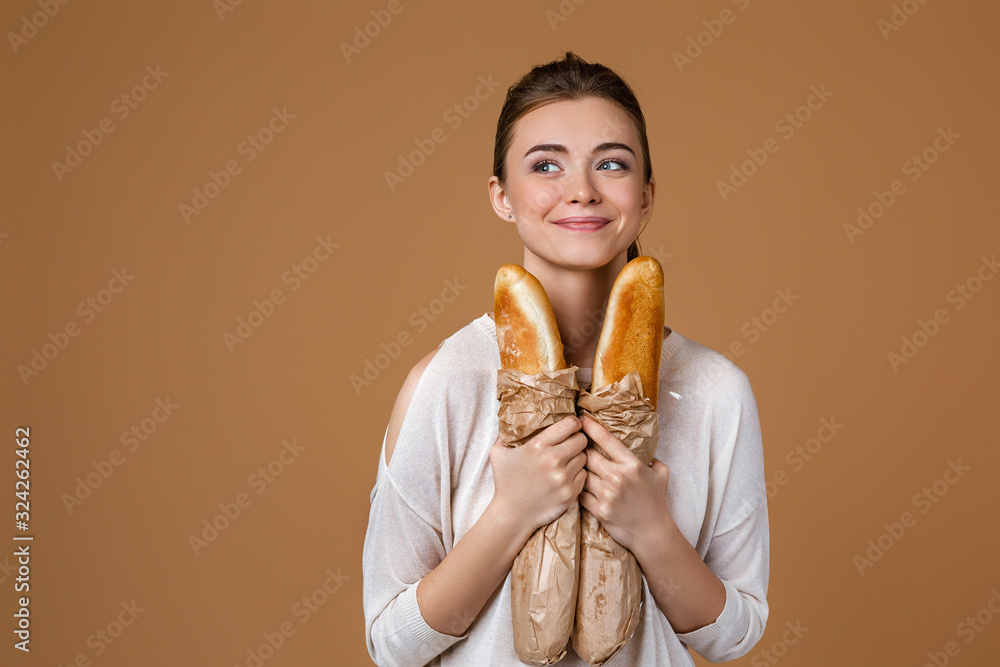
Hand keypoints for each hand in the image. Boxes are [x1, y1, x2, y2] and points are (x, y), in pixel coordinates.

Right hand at [488, 415, 588, 535]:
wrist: (512, 515)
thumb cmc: (505, 483)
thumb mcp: (498, 454)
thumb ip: (504, 435)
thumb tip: (507, 420)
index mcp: (537, 446)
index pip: (570, 424)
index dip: (573, 423)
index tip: (570, 428)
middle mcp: (552, 460)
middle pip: (581, 439)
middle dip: (577, 440)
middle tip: (570, 445)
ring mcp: (563, 478)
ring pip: (584, 457)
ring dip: (577, 458)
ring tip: (567, 462)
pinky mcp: (571, 493)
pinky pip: (584, 475)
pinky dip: (578, 475)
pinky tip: (566, 477)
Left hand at [578, 416, 675, 551]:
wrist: (651, 532)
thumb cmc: (656, 502)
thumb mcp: (661, 475)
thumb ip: (653, 459)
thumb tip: (647, 450)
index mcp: (632, 465)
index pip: (606, 440)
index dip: (591, 427)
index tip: (581, 420)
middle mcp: (618, 477)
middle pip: (588, 455)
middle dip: (579, 448)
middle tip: (573, 444)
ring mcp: (607, 494)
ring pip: (582, 473)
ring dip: (576, 468)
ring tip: (570, 464)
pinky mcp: (599, 509)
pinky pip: (580, 493)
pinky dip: (577, 487)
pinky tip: (574, 484)